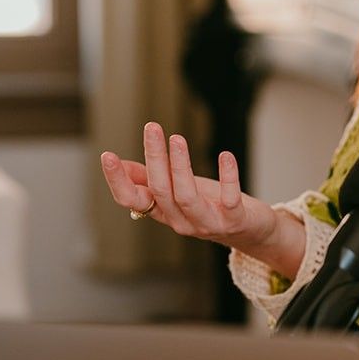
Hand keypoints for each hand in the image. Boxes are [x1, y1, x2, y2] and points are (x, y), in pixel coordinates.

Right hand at [100, 123, 303, 276]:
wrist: (251, 231)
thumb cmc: (211, 207)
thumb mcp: (178, 192)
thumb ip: (150, 180)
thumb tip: (119, 164)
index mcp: (163, 211)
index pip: (132, 200)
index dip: (118, 181)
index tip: (107, 155)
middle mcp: (180, 221)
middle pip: (160, 191)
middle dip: (155, 158)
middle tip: (152, 128)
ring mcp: (206, 223)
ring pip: (186, 196)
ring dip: (181, 167)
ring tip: (178, 138)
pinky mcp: (234, 220)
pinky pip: (229, 199)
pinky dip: (228, 177)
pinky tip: (226, 155)